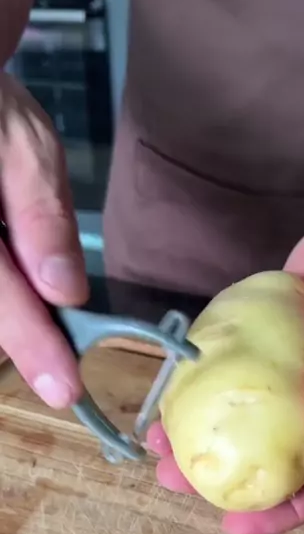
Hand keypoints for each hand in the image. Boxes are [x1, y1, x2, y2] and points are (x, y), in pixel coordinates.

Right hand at [0, 72, 87, 405]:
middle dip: (22, 339)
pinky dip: (8, 307)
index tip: (65, 389)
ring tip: (47, 342)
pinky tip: (30, 313)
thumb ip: (41, 217)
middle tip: (60, 370)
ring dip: (13, 324)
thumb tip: (65, 293)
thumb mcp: (25, 145)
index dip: (31, 341)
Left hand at [148, 205, 303, 533]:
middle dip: (225, 475)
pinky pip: (232, 369)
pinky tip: (171, 388)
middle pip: (274, 456)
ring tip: (158, 442)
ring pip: (246, 417)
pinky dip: (203, 384)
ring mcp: (293, 372)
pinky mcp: (268, 339)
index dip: (284, 511)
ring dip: (203, 432)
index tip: (235, 524)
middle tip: (175, 480)